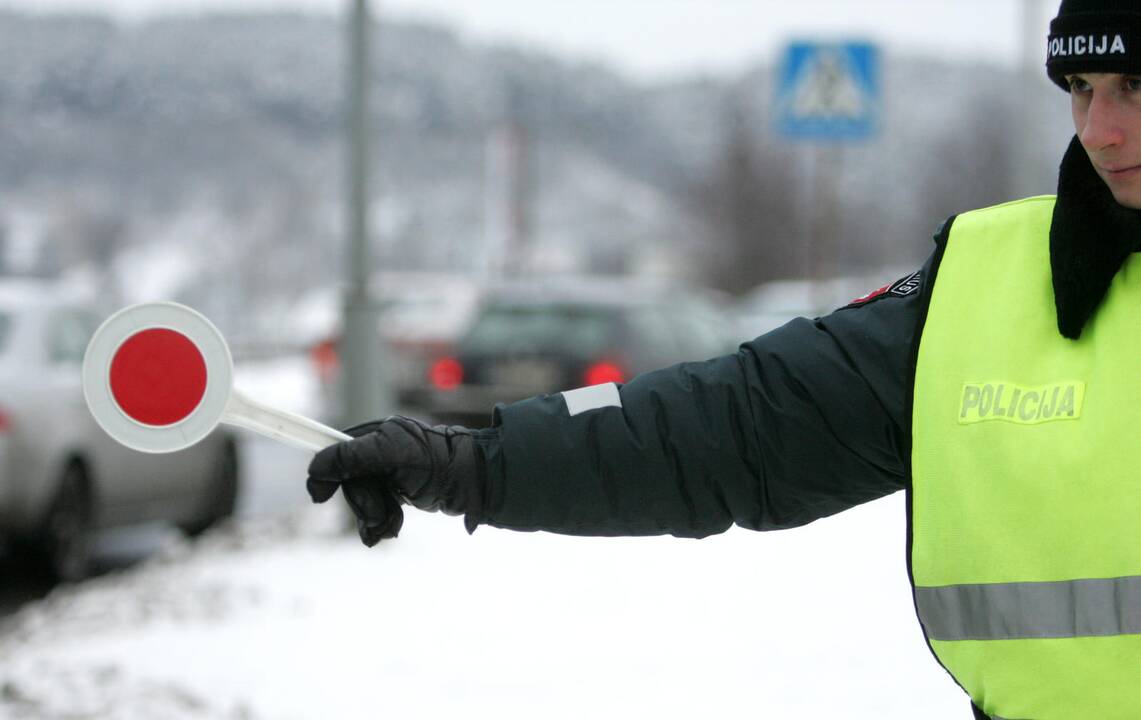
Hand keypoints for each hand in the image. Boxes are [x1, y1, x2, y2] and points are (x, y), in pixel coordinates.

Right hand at [306, 416, 482, 545]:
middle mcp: (380, 452)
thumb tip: (317, 467)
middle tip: (379, 515)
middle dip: (364, 504)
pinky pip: (376, 512)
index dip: (327, 473)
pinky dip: (381, 524)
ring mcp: (389, 474)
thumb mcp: (391, 455)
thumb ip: (353, 457)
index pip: (338, 452)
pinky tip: (391, 529)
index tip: (319, 496)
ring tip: (390, 526)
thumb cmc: (436, 463)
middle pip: (351, 483)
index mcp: (377, 435)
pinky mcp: (398, 493)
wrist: (472, 483)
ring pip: (363, 501)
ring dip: (373, 518)